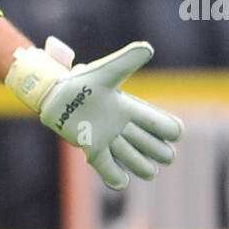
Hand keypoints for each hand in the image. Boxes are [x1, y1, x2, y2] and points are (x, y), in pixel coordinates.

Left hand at [6, 36, 183, 189]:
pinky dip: (116, 179)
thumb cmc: (80, 81)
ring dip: (142, 167)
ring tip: (145, 169)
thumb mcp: (105, 72)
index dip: (171, 130)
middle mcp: (122, 126)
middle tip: (159, 153)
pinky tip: (121, 180)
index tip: (173, 132)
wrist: (54, 94)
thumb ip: (126, 61)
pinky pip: (107, 170)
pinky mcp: (91, 149)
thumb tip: (148, 48)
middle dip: (161, 152)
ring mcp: (108, 139)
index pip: (162, 125)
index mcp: (130, 109)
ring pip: (136, 161)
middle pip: (155, 147)